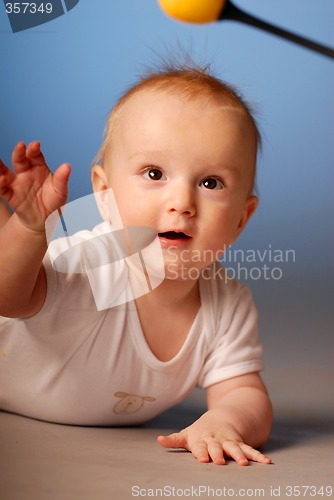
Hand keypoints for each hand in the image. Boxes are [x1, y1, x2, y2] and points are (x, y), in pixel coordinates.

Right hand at [0, 141, 69, 232]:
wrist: (44, 219)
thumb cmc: (53, 202)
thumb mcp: (60, 191)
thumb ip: (62, 179)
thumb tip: (67, 166)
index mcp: (39, 167)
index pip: (35, 155)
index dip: (34, 149)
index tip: (36, 145)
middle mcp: (26, 172)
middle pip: (20, 159)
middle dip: (19, 152)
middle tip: (20, 146)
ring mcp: (17, 182)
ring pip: (5, 171)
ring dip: (0, 165)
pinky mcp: (10, 195)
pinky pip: (3, 188)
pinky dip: (0, 183)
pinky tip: (1, 179)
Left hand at [157, 410, 271, 465]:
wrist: (221, 419)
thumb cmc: (200, 432)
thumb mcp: (187, 434)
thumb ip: (174, 440)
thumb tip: (158, 440)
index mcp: (202, 440)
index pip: (200, 446)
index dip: (201, 452)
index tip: (203, 458)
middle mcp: (216, 441)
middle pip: (217, 447)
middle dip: (218, 454)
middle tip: (219, 461)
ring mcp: (229, 442)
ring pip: (236, 448)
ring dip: (240, 455)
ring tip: (245, 464)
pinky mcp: (240, 444)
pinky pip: (250, 450)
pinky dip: (258, 456)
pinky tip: (267, 462)